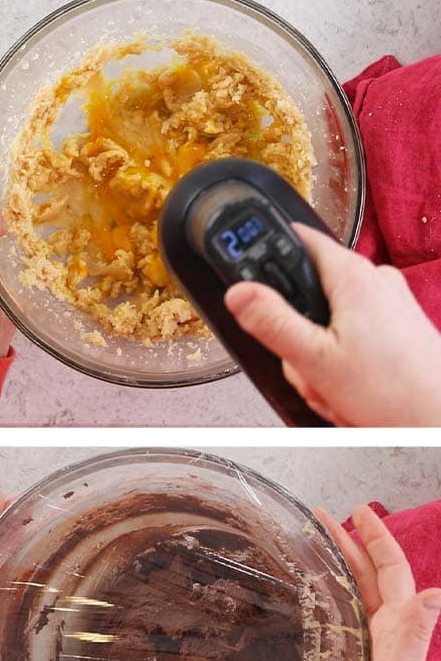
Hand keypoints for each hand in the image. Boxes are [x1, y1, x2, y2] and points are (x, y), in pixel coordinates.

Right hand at [225, 224, 440, 425]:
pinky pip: (350, 336)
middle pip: (308, 292)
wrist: (436, 421)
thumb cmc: (394, 393)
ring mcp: (389, 303)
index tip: (255, 285)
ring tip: (333, 384)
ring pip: (326, 320)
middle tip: (307, 365)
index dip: (268, 258)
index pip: (299, 238)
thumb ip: (271, 321)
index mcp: (353, 277)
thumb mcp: (314, 359)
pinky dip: (342, 363)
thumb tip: (238, 293)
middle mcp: (375, 281)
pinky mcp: (396, 326)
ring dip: (319, 357)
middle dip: (296, 334)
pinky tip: (350, 386)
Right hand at [316, 506, 440, 660]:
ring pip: (356, 593)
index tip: (356, 511)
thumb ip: (414, 635)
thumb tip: (435, 592)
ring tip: (316, 544)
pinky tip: (313, 595)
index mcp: (400, 627)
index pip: (389, 571)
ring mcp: (373, 646)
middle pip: (371, 576)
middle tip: (323, 517)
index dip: (375, 539)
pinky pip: (343, 616)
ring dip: (340, 565)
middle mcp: (389, 631)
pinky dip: (330, 596)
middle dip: (352, 542)